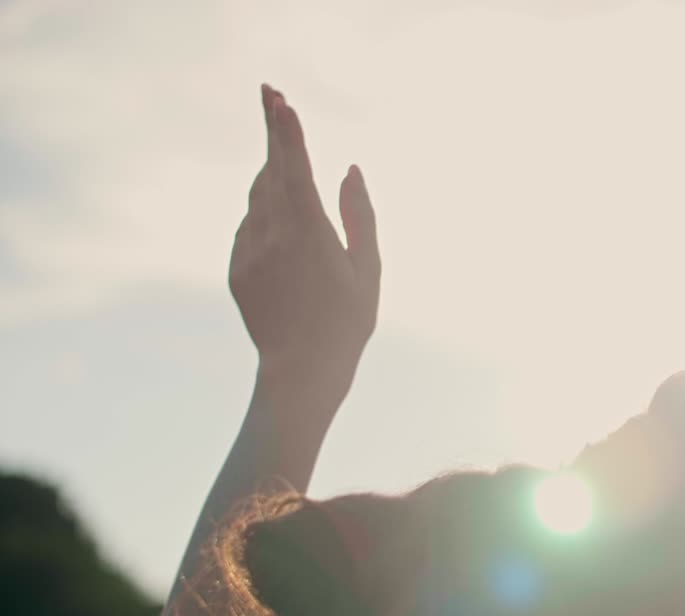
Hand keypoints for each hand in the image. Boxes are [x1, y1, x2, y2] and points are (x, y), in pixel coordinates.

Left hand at [231, 85, 379, 396]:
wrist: (301, 372)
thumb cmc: (347, 323)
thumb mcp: (368, 269)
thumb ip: (359, 215)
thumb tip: (349, 169)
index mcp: (309, 233)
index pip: (293, 167)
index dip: (285, 130)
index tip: (279, 99)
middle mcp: (272, 237)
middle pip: (269, 171)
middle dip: (273, 134)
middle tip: (272, 96)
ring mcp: (249, 253)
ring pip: (257, 197)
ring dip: (273, 175)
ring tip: (289, 166)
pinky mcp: (237, 269)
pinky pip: (250, 227)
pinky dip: (266, 214)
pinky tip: (286, 230)